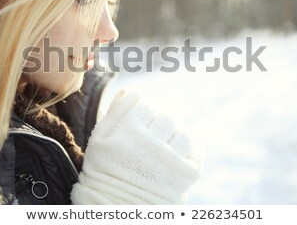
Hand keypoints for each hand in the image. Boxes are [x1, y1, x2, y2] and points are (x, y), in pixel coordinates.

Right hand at [71, 90, 201, 203]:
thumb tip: (131, 91)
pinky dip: (189, 147)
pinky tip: (176, 154)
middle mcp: (151, 144)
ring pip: (183, 132)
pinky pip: (195, 147)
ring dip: (174, 136)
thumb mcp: (100, 139)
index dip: (143, 115)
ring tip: (164, 147)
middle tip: (152, 139)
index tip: (139, 127)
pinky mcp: (186, 173)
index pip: (147, 107)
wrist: (118, 205)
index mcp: (129, 132)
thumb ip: (115, 111)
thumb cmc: (106, 168)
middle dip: (159, 125)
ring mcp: (171, 160)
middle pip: (166, 117)